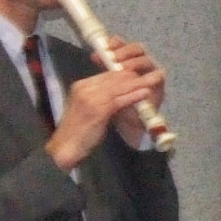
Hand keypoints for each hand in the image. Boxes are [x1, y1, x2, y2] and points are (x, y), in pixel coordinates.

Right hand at [48, 39, 166, 168]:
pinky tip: (146, 93)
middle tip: (153, 73)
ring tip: (155, 79)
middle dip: (135, 75)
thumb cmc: (78, 132)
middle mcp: (84, 88)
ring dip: (139, 83)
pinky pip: (120, 99)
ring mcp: (90, 98)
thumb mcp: (89, 110)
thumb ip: (100, 99)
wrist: (65, 147)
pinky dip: (134, 95)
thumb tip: (119, 94)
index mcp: (81, 86)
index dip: (125, 74)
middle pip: (114, 77)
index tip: (140, 74)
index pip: (107, 75)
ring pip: (119, 87)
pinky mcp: (98, 109)